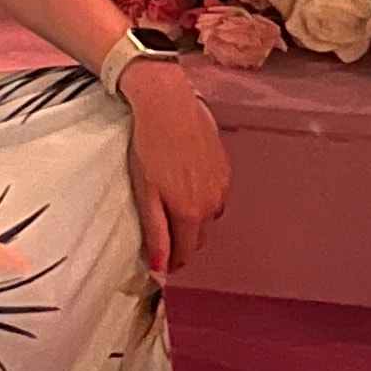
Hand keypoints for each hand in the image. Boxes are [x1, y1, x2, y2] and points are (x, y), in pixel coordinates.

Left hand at [122, 61, 228, 281]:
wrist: (168, 103)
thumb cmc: (150, 144)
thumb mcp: (145, 192)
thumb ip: (155, 232)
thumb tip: (159, 268)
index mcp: (191, 213)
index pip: (186, 253)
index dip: (172, 262)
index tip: (161, 262)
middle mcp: (212, 204)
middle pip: (199, 238)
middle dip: (183, 241)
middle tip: (162, 233)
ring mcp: (222, 185)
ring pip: (209, 216)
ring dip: (194, 219)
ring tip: (172, 204)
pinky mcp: (225, 167)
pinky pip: (215, 195)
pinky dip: (202, 198)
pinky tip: (186, 183)